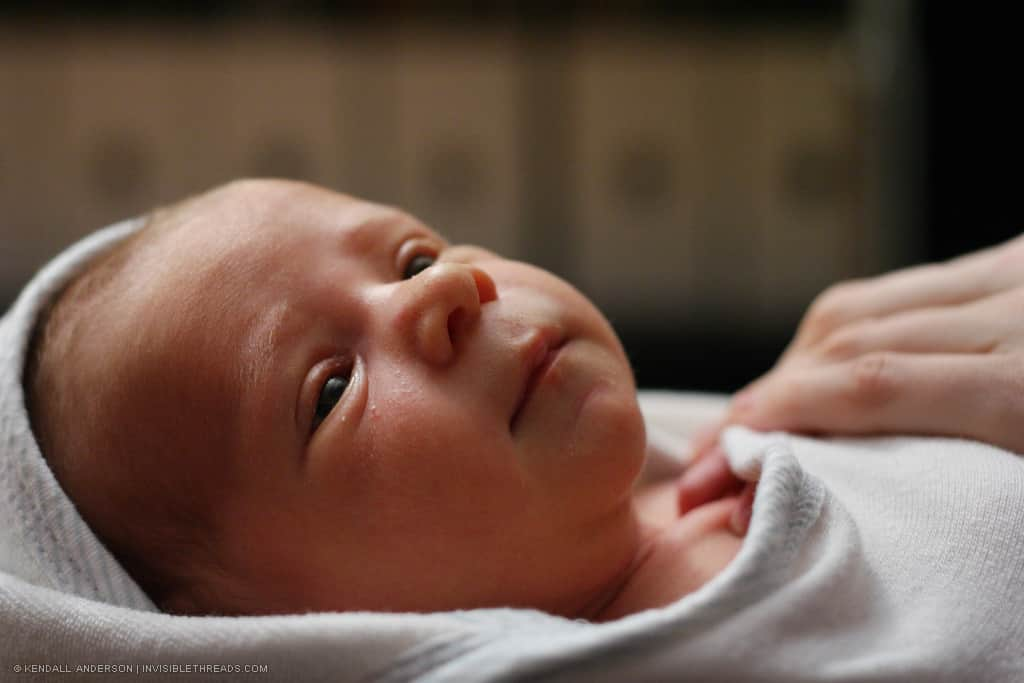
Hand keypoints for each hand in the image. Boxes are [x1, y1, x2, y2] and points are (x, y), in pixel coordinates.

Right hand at [679, 233, 1023, 512]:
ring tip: (756, 414)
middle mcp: (1021, 312)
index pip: (871, 386)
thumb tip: (815, 496)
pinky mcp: (1016, 258)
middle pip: (851, 340)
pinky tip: (816, 368)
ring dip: (793, 363)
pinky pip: (899, 289)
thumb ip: (934, 475)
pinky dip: (839, 330)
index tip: (726, 455)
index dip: (783, 414)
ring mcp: (1016, 273)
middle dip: (770, 394)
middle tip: (718, 445)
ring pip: (859, 307)